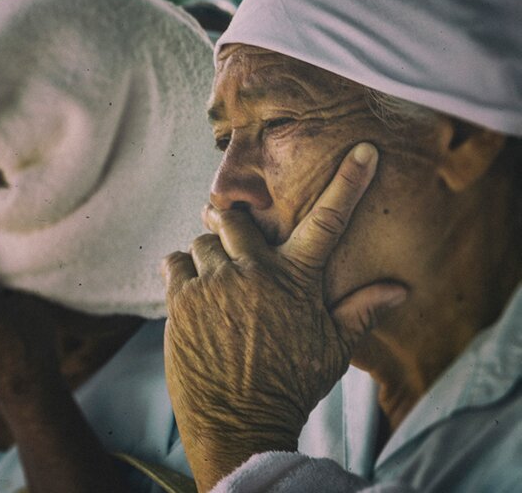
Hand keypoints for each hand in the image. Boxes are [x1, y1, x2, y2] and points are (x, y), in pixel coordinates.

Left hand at [162, 143, 407, 490]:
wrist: (239, 422)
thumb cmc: (290, 383)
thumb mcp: (332, 349)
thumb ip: (361, 311)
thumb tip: (401, 289)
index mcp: (296, 279)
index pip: (329, 221)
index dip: (349, 183)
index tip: (364, 152)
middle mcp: (254, 272)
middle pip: (238, 218)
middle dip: (235, 224)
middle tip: (237, 245)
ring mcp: (215, 283)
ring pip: (203, 241)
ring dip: (209, 255)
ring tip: (217, 284)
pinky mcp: (182, 300)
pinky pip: (175, 263)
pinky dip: (183, 272)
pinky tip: (195, 295)